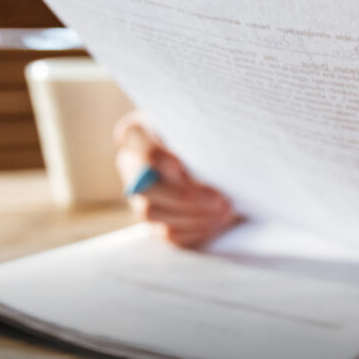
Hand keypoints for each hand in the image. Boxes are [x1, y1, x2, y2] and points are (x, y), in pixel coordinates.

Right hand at [114, 112, 237, 246]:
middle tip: (218, 199)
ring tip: (225, 211)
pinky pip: (168, 232)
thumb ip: (208, 132)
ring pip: (153, 212)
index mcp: (141, 131)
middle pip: (145, 185)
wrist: (226, 160)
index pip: (132, 135)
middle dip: (183, 196)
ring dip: (192, 215)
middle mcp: (133, 164)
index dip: (153, 154)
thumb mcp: (212, 125)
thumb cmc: (216, 134)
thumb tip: (222, 152)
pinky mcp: (157, 221)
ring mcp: (142, 196)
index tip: (178, 167)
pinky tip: (218, 222)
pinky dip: (195, 230)